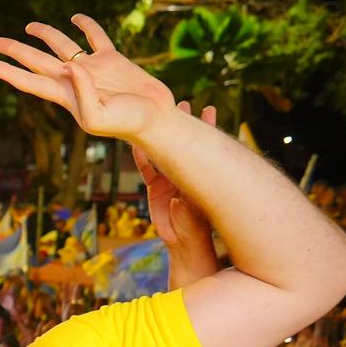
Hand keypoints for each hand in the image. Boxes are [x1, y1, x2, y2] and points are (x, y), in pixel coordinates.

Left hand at [0, 13, 176, 141]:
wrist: (155, 119)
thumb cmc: (126, 123)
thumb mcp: (97, 116)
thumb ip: (81, 92)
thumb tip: (70, 65)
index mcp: (65, 96)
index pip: (28, 81)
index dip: (7, 72)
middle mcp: (74, 80)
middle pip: (37, 61)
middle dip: (16, 51)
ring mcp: (92, 68)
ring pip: (62, 46)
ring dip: (45, 35)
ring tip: (29, 26)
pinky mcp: (112, 59)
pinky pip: (95, 37)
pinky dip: (86, 25)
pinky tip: (76, 18)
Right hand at [135, 102, 216, 246]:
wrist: (185, 244)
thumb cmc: (196, 228)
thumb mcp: (195, 211)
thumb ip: (187, 202)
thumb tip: (177, 198)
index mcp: (201, 174)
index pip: (204, 145)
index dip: (207, 126)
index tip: (209, 109)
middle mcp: (185, 173)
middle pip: (183, 142)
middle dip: (184, 122)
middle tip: (184, 102)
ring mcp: (170, 179)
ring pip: (162, 151)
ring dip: (160, 135)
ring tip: (157, 115)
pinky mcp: (155, 189)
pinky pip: (146, 168)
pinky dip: (141, 156)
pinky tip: (136, 143)